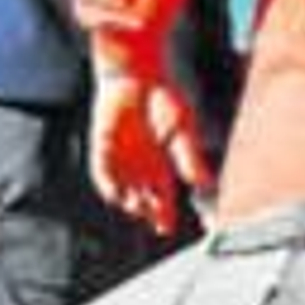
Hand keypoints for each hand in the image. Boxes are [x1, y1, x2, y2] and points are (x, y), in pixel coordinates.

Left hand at [88, 70, 212, 235]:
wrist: (136, 75)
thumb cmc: (163, 99)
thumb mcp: (182, 131)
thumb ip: (189, 158)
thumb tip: (203, 184)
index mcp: (160, 163)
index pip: (163, 197)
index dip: (165, 215)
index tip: (166, 229)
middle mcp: (139, 165)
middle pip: (143, 199)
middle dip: (148, 212)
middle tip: (153, 221)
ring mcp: (119, 157)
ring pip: (122, 191)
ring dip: (129, 202)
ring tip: (137, 208)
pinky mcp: (102, 146)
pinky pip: (101, 174)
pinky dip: (108, 186)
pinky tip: (116, 195)